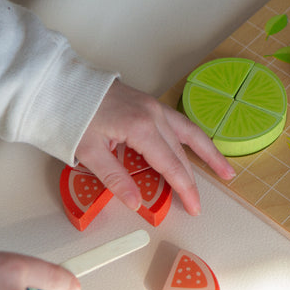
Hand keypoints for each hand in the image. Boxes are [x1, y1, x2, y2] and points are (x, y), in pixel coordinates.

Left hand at [76, 80, 234, 215]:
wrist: (63, 83)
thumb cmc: (73, 115)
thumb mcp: (89, 152)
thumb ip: (115, 178)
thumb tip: (136, 202)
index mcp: (140, 128)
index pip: (170, 165)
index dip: (184, 189)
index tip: (193, 207)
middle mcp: (154, 115)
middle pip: (181, 153)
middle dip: (192, 180)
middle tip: (199, 203)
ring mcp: (154, 106)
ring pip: (189, 133)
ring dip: (208, 153)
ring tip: (225, 170)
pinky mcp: (150, 104)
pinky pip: (179, 123)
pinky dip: (193, 138)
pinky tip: (199, 148)